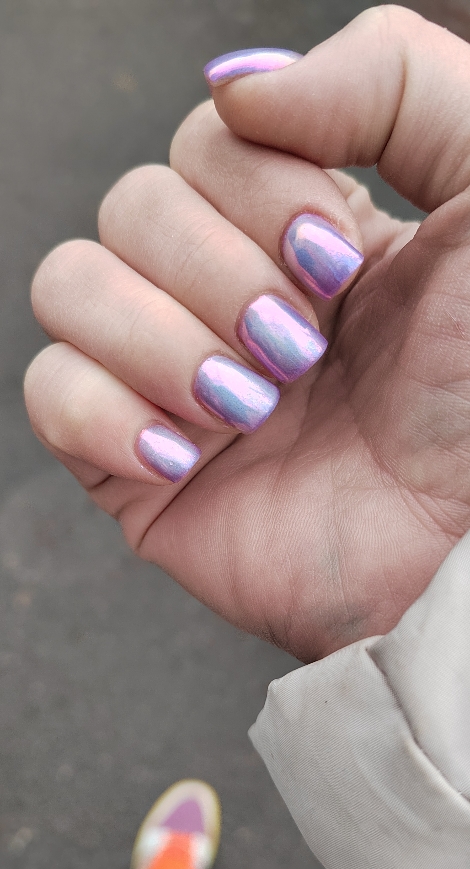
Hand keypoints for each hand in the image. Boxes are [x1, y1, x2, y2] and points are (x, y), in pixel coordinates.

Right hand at [25, 7, 469, 661]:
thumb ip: (393, 81)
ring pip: (70, 285)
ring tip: (250, 406)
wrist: (462, 554)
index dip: (253, 189)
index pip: (208, 141)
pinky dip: (105, 413)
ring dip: (157, 339)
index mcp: (303, 228)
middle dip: (215, 274)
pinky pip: (51, 395)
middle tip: (301, 350)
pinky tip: (187, 454)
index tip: (335, 264)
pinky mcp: (140, 467)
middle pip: (132, 206)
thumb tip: (240, 90)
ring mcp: (176, 379)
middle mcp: (228, 294)